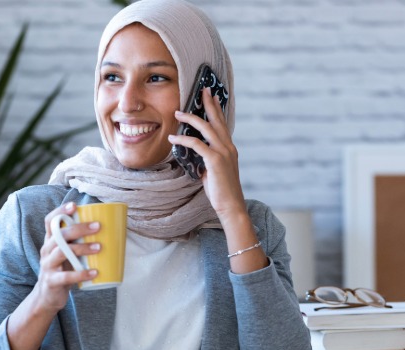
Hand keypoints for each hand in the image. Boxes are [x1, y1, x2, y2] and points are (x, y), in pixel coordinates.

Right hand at [32, 202, 100, 313]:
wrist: (47, 297)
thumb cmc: (63, 270)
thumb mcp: (68, 254)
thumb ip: (79, 243)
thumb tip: (111, 231)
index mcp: (50, 241)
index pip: (50, 221)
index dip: (60, 211)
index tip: (74, 206)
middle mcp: (46, 250)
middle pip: (59, 235)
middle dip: (79, 229)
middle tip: (98, 227)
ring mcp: (47, 266)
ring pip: (61, 252)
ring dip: (82, 248)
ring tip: (99, 247)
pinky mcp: (52, 281)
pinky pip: (66, 276)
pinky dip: (81, 274)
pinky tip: (94, 272)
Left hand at [169, 87, 246, 224]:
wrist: (231, 206)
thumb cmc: (222, 191)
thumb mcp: (214, 171)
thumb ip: (206, 160)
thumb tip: (194, 154)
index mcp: (229, 148)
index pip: (222, 124)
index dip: (217, 109)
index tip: (212, 96)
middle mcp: (228, 147)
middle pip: (216, 120)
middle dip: (208, 103)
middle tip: (202, 90)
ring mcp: (223, 153)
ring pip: (206, 128)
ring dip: (190, 118)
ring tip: (178, 113)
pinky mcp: (215, 160)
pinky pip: (196, 144)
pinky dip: (183, 140)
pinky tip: (173, 139)